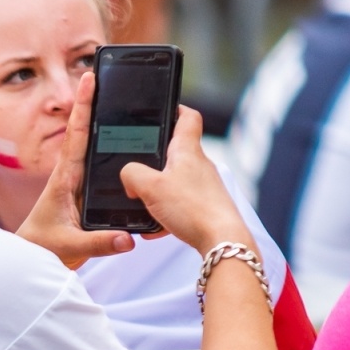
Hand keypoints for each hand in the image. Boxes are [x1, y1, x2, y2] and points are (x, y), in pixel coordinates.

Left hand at [14, 72, 135, 268]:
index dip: (83, 106)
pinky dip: (112, 147)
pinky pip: (100, 164)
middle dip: (94, 101)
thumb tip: (127, 239)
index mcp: (64, 178)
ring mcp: (77, 181)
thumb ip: (99, 242)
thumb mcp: (70, 246)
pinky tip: (127, 137)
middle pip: (86, 131)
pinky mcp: (85, 192)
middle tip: (104, 71)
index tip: (89, 78)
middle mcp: (71, 174)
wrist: (32, 258)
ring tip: (117, 95)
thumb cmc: (43, 248)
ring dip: (104, 120)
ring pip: (94, 145)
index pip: (76, 135)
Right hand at [118, 105, 253, 255]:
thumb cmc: (193, 209)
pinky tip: (157, 227)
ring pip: (176, 180)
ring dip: (159, 190)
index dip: (175, 109)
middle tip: (137, 166)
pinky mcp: (206, 207)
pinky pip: (181, 204)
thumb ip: (132, 175)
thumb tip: (128, 176)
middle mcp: (199, 165)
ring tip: (144, 203)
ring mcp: (205, 186)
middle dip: (156, 158)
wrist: (221, 240)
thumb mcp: (150, 187)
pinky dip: (166, 212)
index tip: (164, 109)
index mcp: (187, 151)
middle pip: (177, 151)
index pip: (187, 117)